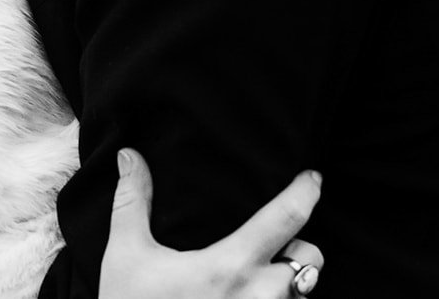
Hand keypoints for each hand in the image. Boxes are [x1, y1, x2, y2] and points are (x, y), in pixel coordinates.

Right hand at [100, 149, 323, 298]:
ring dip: (289, 280)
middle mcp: (259, 296)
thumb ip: (132, 201)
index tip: (312, 178)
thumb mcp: (126, 255)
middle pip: (309, 258)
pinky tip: (250, 298)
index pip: (287, 218)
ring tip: (259, 275)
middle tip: (274, 241)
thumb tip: (128, 154)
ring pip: (303, 292)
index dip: (306, 192)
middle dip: (299, 244)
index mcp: (230, 266)